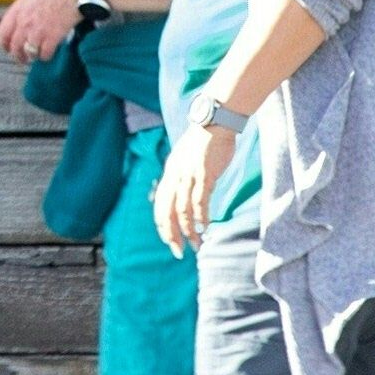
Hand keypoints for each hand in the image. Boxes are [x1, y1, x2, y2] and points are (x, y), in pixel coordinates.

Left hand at [0, 0, 84, 60]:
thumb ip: (23, 10)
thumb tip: (19, 23)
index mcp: (17, 9)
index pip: (2, 33)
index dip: (5, 44)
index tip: (8, 49)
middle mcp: (24, 21)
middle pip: (15, 47)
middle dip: (19, 55)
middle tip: (24, 58)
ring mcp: (37, 30)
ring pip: (28, 53)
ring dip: (32, 56)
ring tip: (37, 55)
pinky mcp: (52, 37)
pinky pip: (44, 54)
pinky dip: (46, 56)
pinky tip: (49, 53)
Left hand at [156, 121, 234, 251]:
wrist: (214, 123)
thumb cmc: (204, 143)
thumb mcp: (187, 161)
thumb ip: (184, 178)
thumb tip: (186, 196)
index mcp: (170, 175)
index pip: (159, 206)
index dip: (163, 226)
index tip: (170, 241)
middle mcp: (175, 177)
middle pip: (166, 212)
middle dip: (171, 235)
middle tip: (179, 251)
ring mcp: (188, 176)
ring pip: (182, 210)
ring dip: (188, 231)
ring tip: (196, 245)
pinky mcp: (204, 175)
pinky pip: (199, 201)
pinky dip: (200, 217)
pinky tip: (204, 228)